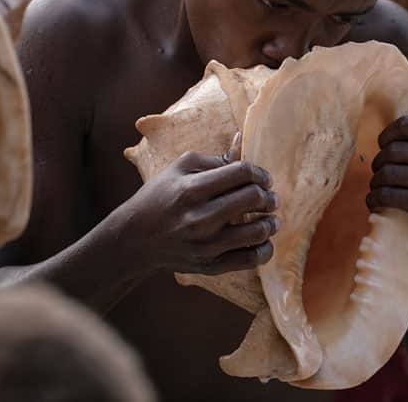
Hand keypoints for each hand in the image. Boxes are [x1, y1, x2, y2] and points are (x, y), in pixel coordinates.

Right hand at [123, 140, 279, 275]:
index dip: (260, 173)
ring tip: (271, 217)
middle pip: (253, 198)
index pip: (241, 173)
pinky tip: (263, 239)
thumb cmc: (159, 196)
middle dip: (269, 195)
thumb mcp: (179, 169)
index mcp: (192, 188)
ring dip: (272, 222)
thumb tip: (242, 142)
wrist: (135, 239)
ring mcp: (206, 245)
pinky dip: (265, 248)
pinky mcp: (209, 265)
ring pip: (258, 231)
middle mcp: (200, 217)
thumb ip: (214, 158)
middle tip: (270, 196)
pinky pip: (251, 260)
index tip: (263, 178)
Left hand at [369, 116, 407, 221]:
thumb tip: (387, 142)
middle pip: (394, 151)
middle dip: (380, 162)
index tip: (383, 145)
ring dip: (376, 182)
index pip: (407, 126)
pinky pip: (388, 195)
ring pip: (388, 173)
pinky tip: (375, 202)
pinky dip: (374, 198)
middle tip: (380, 173)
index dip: (387, 135)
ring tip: (377, 188)